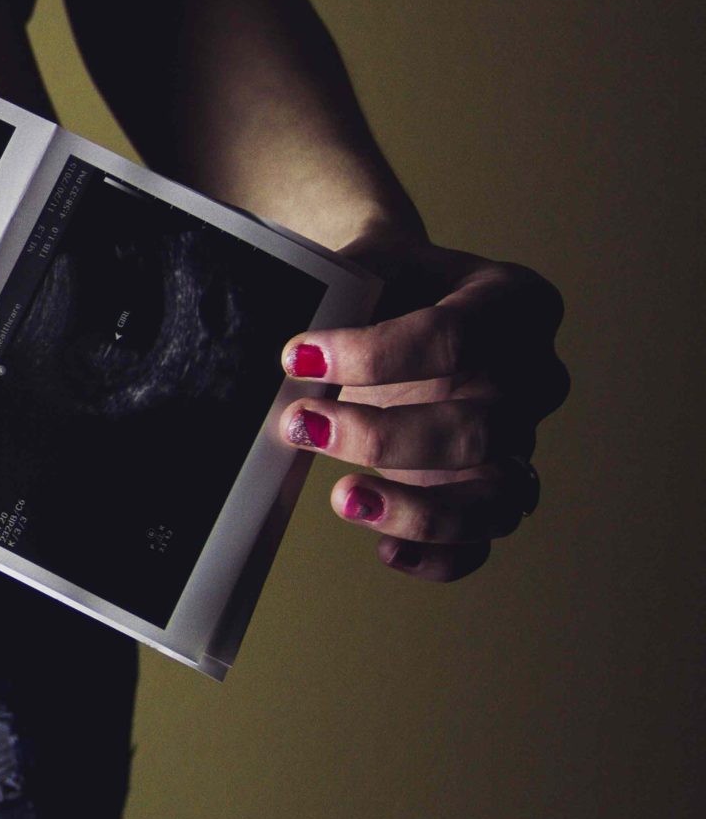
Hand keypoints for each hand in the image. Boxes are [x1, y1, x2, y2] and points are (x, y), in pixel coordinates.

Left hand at [277, 232, 568, 581]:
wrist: (401, 301)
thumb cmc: (389, 282)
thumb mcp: (374, 263)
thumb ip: (342, 293)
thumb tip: (286, 357)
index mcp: (514, 304)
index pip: (456, 337)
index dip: (375, 354)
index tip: (297, 358)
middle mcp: (533, 376)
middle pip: (479, 427)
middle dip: (383, 436)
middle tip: (300, 424)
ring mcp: (521, 439)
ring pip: (495, 496)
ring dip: (419, 510)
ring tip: (344, 498)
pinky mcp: (495, 490)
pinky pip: (484, 539)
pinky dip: (441, 555)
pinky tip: (386, 551)